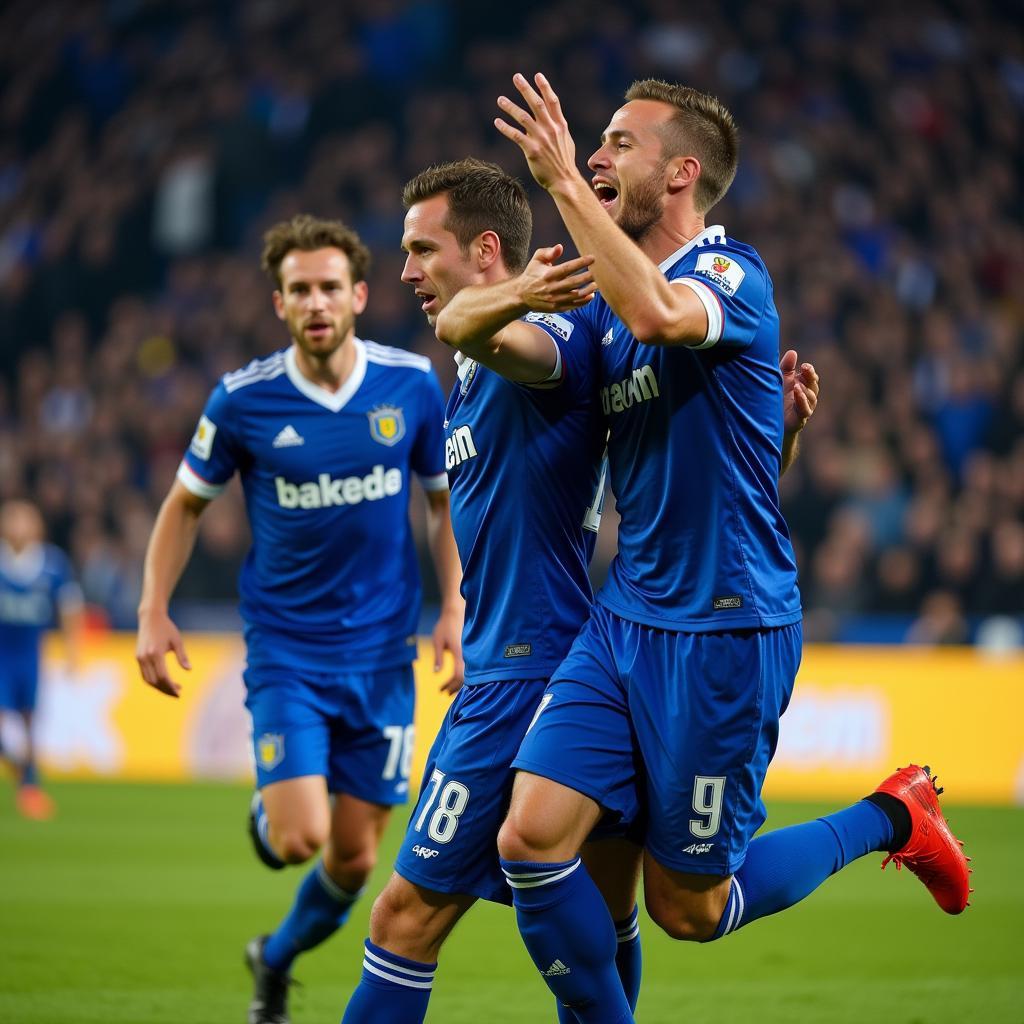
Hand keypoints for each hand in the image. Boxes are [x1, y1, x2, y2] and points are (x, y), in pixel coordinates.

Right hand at [136, 609, 190, 697]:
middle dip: (166, 689)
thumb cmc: (167, 628)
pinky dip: (153, 681)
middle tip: (178, 693)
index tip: (179, 691)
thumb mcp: (177, 641)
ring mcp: (140, 658)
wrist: (150, 617)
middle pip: (155, 681)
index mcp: (156, 653)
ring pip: (148, 680)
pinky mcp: (138, 657)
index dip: (170, 686)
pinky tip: (164, 681)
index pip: (163, 676)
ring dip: (159, 687)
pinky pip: (144, 674)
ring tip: (172, 688)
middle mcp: (145, 657)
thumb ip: (182, 656)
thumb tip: (189, 670)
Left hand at [432, 603, 464, 695]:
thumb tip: (436, 673)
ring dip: (459, 682)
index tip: (442, 690)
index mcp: (460, 652)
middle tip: (444, 693)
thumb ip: (438, 657)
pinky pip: (468, 666)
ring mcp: (471, 652)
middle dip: (455, 687)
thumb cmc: (445, 625)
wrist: (457, 610)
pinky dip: (462, 674)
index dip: (451, 685)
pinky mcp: (470, 650)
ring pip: (469, 673)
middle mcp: (468, 654)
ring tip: (448, 688)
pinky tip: (455, 677)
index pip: (459, 675)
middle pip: (466, 677)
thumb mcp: (438, 641)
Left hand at [496, 72, 581, 193]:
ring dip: (510, 107)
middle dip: (526, 89)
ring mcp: (541, 139)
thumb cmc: (564, 162)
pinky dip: (505, 128)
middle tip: (516, 77)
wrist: (564, 181)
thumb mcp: (566, 141)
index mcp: (560, 125)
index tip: (537, 75)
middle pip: (536, 104)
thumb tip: (550, 120)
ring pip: (523, 118)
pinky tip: (497, 122)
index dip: (545, 87)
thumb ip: (557, 128)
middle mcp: (551, 129)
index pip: (552, 101)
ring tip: (500, 99)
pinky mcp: (532, 150)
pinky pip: (516, 135)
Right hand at [516, 243, 595, 311]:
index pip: (567, 268)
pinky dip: (583, 302)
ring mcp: (555, 300)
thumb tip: (560, 247)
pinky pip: (573, 306)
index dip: (581, 263)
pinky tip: (591, 295)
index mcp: (548, 275)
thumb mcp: (536, 260)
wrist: (522, 296)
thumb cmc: (532, 274)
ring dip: (588, 290)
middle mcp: (552, 288)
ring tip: (597, 284)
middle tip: (600, 272)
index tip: (593, 258)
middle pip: (574, 283)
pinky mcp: (557, 308)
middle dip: (588, 277)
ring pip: (575, 295)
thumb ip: (548, 252)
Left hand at [780, 349, 818, 433]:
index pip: (811, 376)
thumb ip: (786, 367)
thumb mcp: (779, 379)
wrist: (768, 421)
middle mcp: (806, 396)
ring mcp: (805, 407)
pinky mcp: (800, 419)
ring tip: (797, 385)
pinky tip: (797, 394)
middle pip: (813, 385)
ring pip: (811, 397)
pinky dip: (802, 401)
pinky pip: (805, 409)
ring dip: (805, 390)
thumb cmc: (776, 398)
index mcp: (803, 385)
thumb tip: (792, 352)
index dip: (809, 371)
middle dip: (810, 376)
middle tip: (805, 368)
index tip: (804, 366)